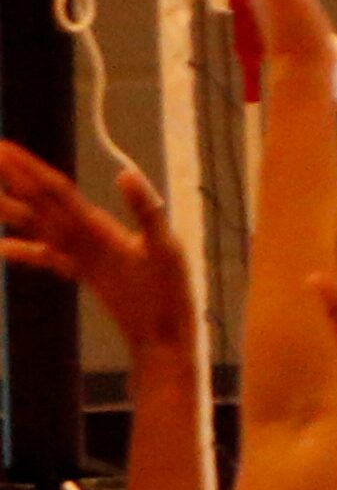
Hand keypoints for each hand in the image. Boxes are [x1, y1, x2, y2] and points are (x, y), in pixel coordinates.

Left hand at [0, 146, 193, 357]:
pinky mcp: (81, 273)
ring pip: (34, 227)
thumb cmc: (168, 297)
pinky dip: (20, 249)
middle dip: (10, 178)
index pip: (56, 193)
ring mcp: (76, 260)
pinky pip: (43, 257)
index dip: (29, 169)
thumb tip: (126, 174)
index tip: (4, 148)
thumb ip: (147, 210)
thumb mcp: (167, 248)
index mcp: (96, 232)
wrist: (158, 341)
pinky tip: (1, 246)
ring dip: (8, 207)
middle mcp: (78, 244)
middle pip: (37, 204)